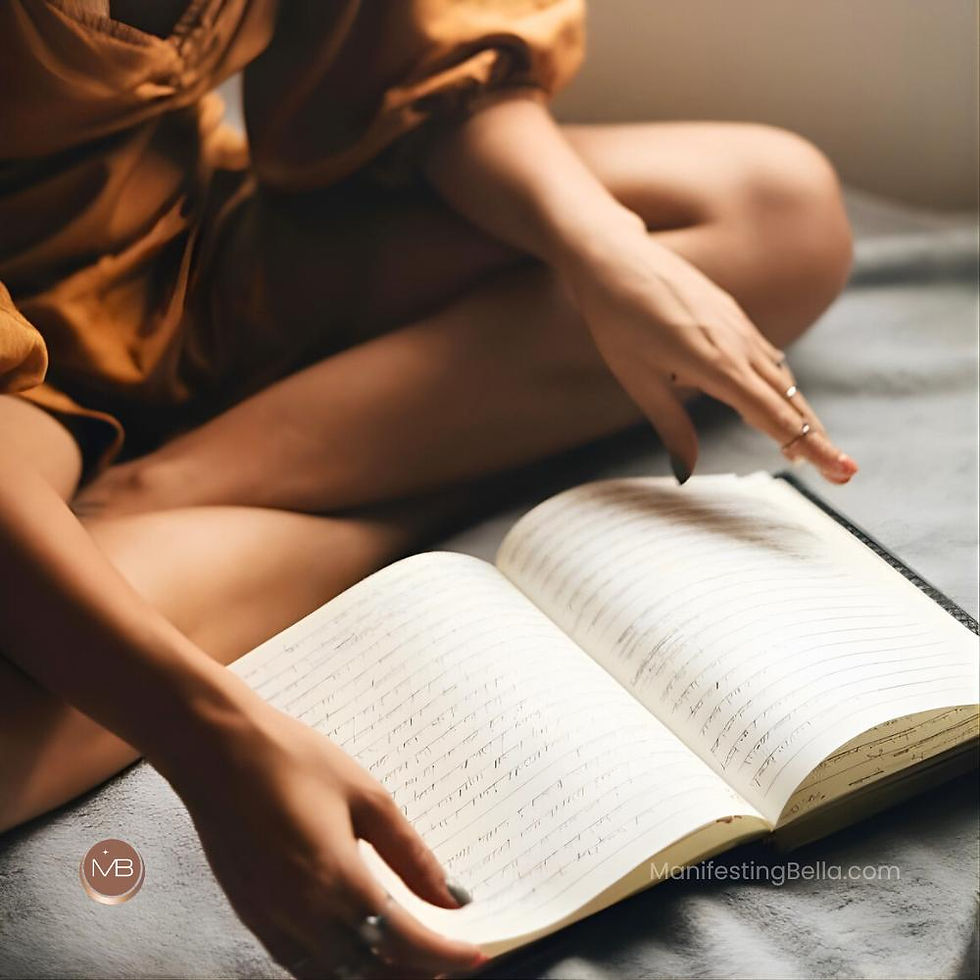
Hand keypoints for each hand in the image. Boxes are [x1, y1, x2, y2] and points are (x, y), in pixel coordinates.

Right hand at [159, 701, 484, 979]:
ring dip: (377, 975)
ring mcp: (271, 920)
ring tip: (411, 960)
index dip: (446, 955)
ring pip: (335, 976)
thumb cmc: (293, 759)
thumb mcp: (366, 796)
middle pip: (372, 972)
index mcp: (336, 881)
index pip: (404, 942)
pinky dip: (337, 969)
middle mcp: (302, 914)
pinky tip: (355, 950)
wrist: (216, 748)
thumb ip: (411, 854)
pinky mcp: (251, 915)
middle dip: (416, 973)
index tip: (476, 955)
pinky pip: (302, 964)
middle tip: (448, 959)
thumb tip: (453, 896)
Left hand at [558, 222, 857, 484]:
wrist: (616, 258)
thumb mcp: (638, 381)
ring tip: (814, 447)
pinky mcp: (733, 315)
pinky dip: (781, 385)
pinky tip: (781, 399)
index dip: (809, 448)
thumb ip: (671, 426)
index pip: (774, 417)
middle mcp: (739, 345)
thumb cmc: (618, 321)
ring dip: (802, 414)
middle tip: (845, 472)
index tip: (840, 471)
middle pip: (790, 401)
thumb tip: (686, 471)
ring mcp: (739, 327)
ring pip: (782, 379)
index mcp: (718, 366)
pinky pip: (768, 356)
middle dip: (818, 439)